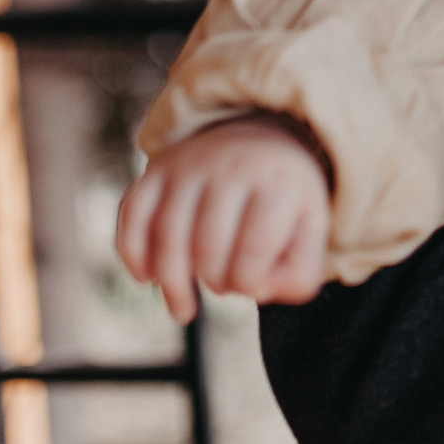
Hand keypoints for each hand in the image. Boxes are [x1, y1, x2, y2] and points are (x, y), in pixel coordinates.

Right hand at [115, 114, 332, 321]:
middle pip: (208, 248)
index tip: (252, 285)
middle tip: (223, 286)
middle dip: (214, 283)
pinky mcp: (158, 168)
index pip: (253, 252)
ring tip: (184, 309)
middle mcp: (232, 166)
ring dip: (171, 285)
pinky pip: (132, 216)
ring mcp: (190, 164)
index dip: (247, 285)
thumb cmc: (283, 197)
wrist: (259, 134)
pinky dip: (133, 254)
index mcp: (278, 182)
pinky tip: (147, 278)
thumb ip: (299, 274)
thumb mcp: (311, 229)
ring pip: (167, 236)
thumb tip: (257, 293)